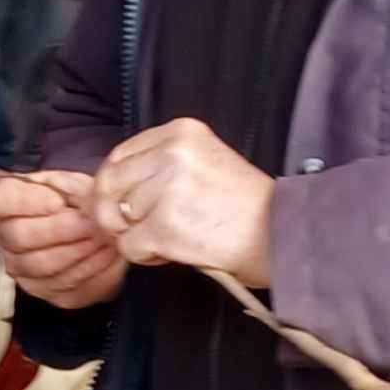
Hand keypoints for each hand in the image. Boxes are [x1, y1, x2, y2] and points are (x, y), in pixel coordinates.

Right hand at [0, 169, 126, 313]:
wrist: (93, 233)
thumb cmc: (78, 203)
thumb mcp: (74, 185)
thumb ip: (72, 190)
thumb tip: (78, 207)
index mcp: (5, 203)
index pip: (3, 200)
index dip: (28, 202)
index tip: (59, 202)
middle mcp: (4, 238)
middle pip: (20, 237)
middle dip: (60, 230)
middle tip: (91, 223)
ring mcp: (21, 270)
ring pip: (42, 266)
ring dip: (79, 251)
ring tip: (105, 238)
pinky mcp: (45, 292)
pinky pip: (64, 287)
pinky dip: (91, 271)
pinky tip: (108, 256)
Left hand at [91, 120, 273, 288]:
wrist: (280, 233)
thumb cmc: (245, 205)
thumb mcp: (204, 162)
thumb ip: (161, 164)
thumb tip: (109, 187)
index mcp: (181, 132)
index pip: (119, 155)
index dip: (112, 185)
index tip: (119, 204)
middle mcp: (172, 154)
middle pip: (110, 185)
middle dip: (114, 213)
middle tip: (133, 230)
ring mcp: (167, 189)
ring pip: (118, 218)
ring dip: (137, 236)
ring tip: (170, 238)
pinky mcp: (165, 226)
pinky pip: (130, 246)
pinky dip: (146, 256)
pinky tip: (172, 252)